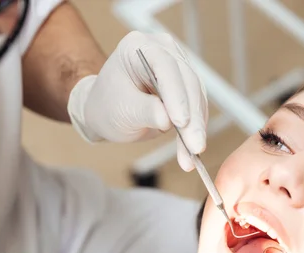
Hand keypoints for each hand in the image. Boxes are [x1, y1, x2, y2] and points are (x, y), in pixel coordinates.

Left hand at [67, 31, 207, 170]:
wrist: (106, 111)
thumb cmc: (107, 106)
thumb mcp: (121, 110)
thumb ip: (145, 111)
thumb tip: (168, 120)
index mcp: (138, 46)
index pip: (164, 66)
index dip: (175, 95)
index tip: (180, 122)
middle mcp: (162, 50)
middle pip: (186, 82)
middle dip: (192, 118)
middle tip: (194, 146)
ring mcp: (177, 66)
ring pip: (196, 96)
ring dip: (197, 128)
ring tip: (192, 155)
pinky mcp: (186, 85)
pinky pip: (197, 107)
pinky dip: (196, 130)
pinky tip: (192, 151)